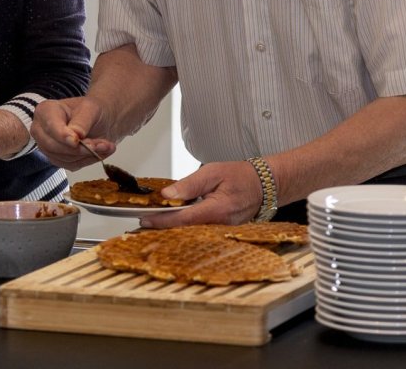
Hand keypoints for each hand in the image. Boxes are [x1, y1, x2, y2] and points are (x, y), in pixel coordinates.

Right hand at [31, 96, 115, 169]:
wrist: (100, 121)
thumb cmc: (93, 110)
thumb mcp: (91, 109)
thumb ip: (82, 121)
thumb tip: (75, 135)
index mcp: (45, 111)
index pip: (50, 127)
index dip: (62, 136)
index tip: (76, 141)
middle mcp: (41, 130)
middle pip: (53, 146)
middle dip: (79, 148)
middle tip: (100, 144)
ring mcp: (48, 147)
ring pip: (64, 158)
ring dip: (87, 154)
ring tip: (105, 145)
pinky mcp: (58, 160)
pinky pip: (71, 165)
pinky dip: (88, 160)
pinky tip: (100, 151)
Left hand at [138, 161, 265, 228]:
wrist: (263, 184)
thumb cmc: (240, 175)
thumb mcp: (212, 172)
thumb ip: (189, 184)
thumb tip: (167, 195)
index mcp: (217, 209)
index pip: (183, 219)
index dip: (162, 221)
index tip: (145, 220)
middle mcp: (220, 225)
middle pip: (185, 231)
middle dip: (163, 228)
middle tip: (142, 223)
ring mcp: (222, 231)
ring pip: (191, 233)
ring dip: (171, 229)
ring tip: (152, 223)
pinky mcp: (221, 231)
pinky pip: (199, 231)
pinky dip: (184, 228)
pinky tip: (171, 223)